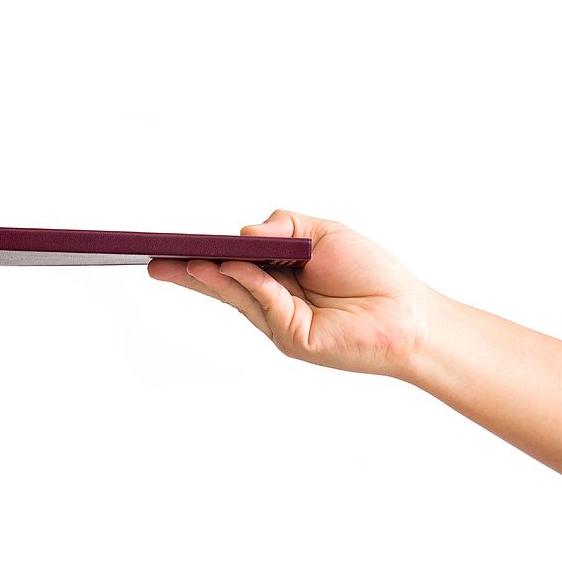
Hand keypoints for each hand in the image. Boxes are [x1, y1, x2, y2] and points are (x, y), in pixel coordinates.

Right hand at [147, 210, 428, 377]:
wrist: (407, 314)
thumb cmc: (371, 273)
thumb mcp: (324, 233)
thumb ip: (283, 224)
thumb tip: (244, 231)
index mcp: (278, 276)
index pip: (232, 264)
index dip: (203, 256)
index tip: (174, 247)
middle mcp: (273, 301)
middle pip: (223, 284)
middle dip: (188, 272)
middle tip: (154, 261)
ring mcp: (280, 322)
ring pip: (237, 294)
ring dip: (209, 276)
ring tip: (181, 260)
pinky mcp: (292, 338)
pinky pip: (265, 301)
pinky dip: (249, 281)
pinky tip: (230, 264)